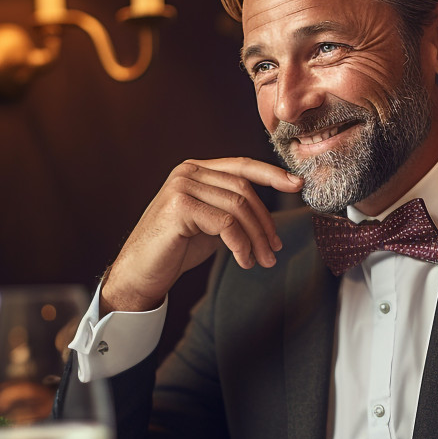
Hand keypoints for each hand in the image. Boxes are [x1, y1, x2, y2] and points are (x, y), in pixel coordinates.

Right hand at [101, 157, 303, 313]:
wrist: (140, 273)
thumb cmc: (174, 250)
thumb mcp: (209, 223)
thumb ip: (230, 209)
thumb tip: (266, 216)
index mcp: (196, 170)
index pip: (242, 166)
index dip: (272, 174)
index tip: (297, 185)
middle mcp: (187, 172)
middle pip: (244, 189)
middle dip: (265, 222)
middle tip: (274, 250)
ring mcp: (182, 186)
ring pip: (238, 207)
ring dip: (256, 238)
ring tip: (262, 260)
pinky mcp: (179, 207)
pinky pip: (226, 224)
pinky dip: (241, 244)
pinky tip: (243, 260)